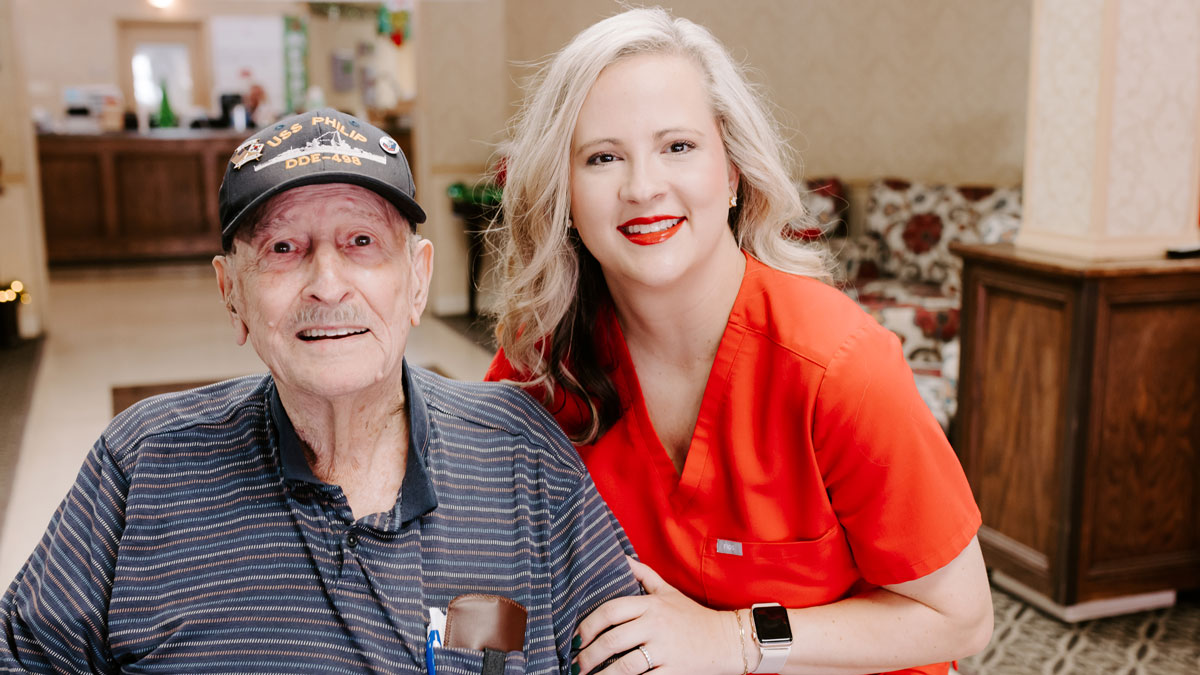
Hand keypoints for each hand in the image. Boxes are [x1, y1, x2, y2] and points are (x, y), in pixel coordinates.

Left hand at [573, 556, 743, 673]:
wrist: (727, 639)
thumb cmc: (693, 616)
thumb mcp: (668, 591)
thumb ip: (643, 574)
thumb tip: (621, 557)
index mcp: (651, 605)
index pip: (610, 611)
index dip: (588, 625)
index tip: (576, 638)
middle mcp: (656, 625)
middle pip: (612, 640)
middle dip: (588, 655)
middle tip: (577, 664)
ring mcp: (665, 650)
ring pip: (624, 666)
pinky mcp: (673, 672)